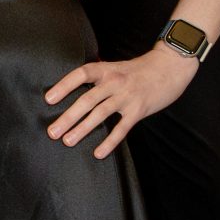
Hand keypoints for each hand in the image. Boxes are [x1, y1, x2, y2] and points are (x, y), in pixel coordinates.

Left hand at [44, 40, 195, 158]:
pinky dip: (109, 142)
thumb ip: (98, 77)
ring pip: (100, 114)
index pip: (81, 75)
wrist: (170, 67)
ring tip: (67, 141)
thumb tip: (74, 87)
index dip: (64, 86)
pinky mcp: (139, 110)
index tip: (49, 99)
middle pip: (86, 100)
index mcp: (106, 70)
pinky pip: (121, 129)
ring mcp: (127, 96)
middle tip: (52, 131)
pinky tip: (98, 153)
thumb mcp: (116, 67)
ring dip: (82, 129)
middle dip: (68, 117)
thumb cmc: (139, 70)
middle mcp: (114, 82)